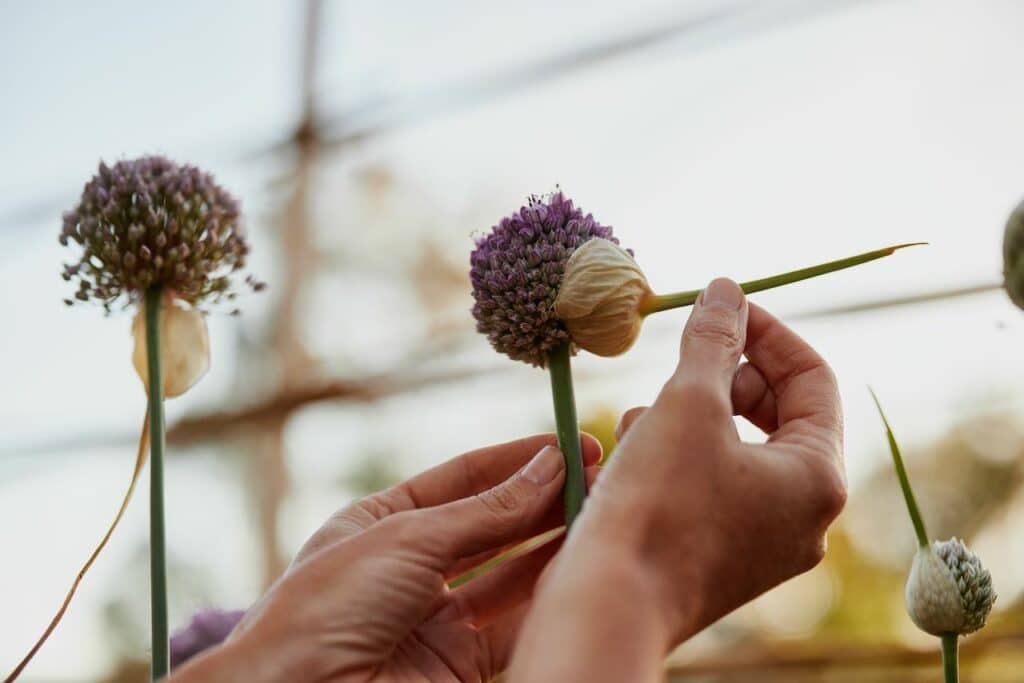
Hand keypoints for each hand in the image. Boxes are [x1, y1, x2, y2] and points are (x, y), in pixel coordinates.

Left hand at [170, 434, 600, 682]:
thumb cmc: (326, 608)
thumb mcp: (408, 540)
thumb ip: (486, 511)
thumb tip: (548, 466)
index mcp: (381, 523)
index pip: (463, 480)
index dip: (518, 461)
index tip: (572, 445)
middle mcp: (409, 568)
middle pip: (492, 526)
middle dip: (545, 501)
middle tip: (599, 478)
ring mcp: (433, 619)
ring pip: (509, 576)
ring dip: (553, 547)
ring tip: (599, 516)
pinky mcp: (455, 666)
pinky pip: (511, 627)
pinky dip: (546, 601)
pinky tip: (578, 570)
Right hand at [510, 278, 845, 680]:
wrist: (607, 608)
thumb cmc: (656, 506)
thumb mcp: (687, 404)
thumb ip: (713, 340)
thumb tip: (726, 288)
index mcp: (817, 478)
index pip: (813, 379)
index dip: (766, 332)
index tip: (720, 306)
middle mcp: (803, 515)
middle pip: (776, 413)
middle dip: (722, 378)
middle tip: (679, 358)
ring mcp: (762, 541)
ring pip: (736, 447)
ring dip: (690, 416)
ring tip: (642, 420)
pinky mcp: (721, 556)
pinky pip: (712, 483)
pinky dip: (677, 456)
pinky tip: (632, 454)